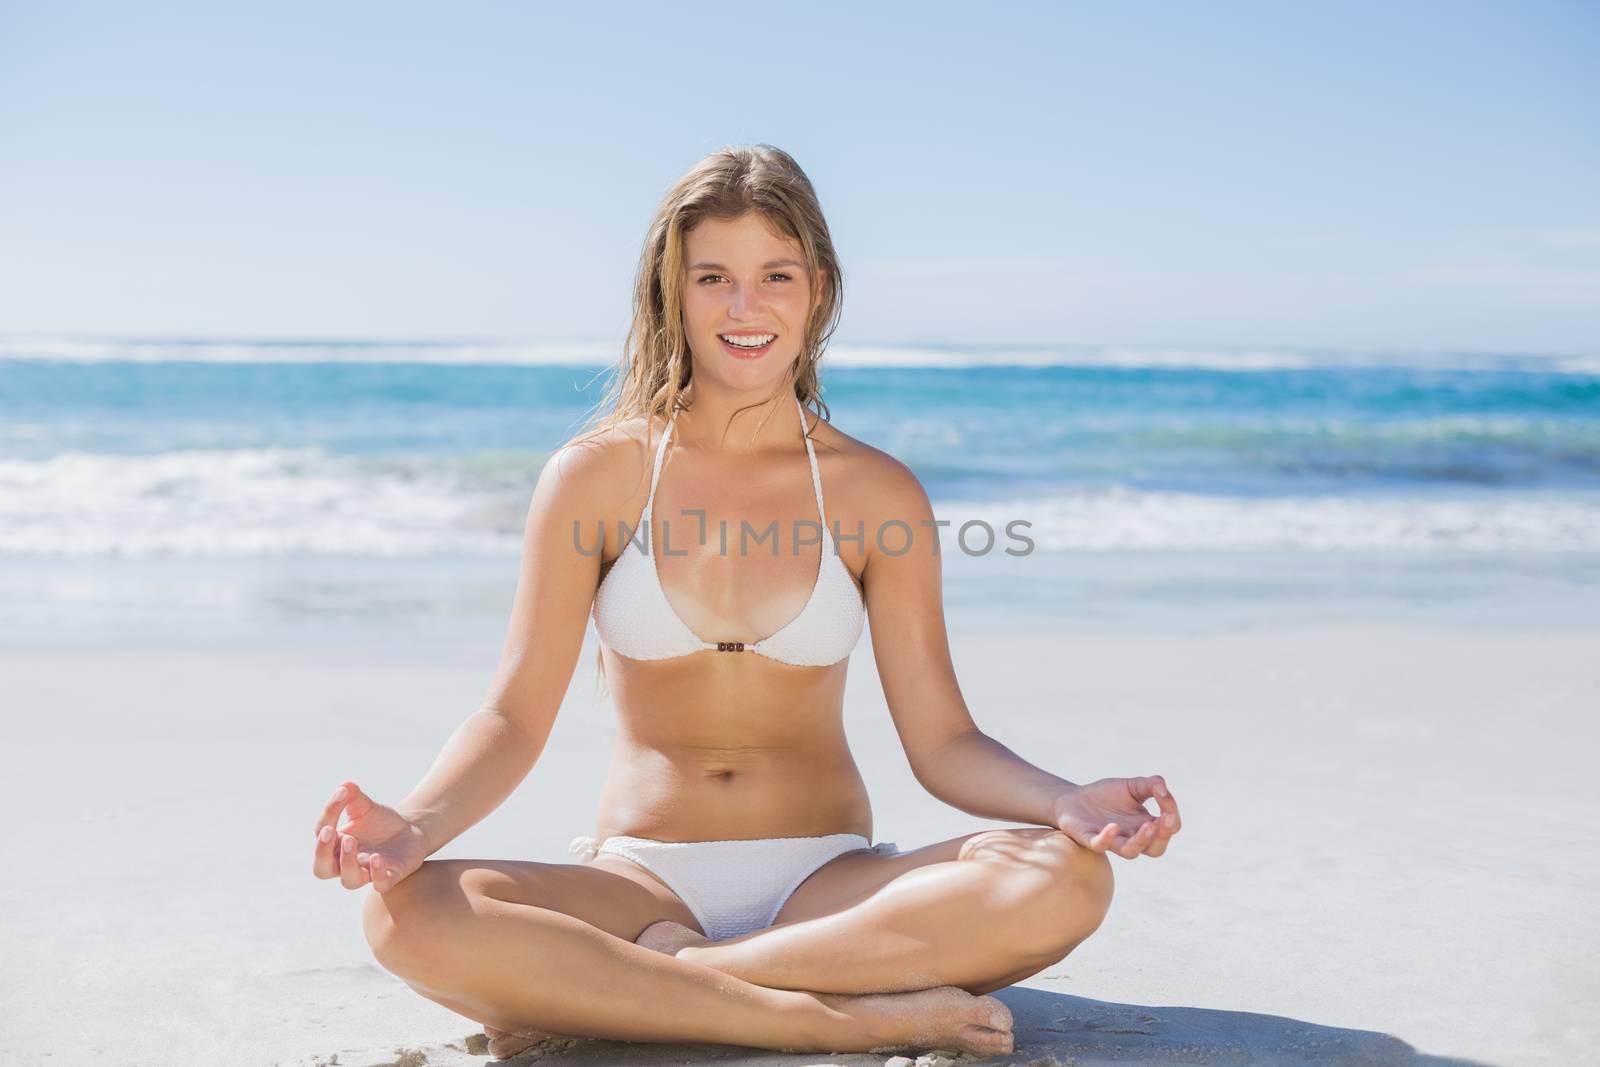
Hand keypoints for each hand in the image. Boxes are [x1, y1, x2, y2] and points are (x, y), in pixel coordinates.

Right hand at [311, 780, 427, 892]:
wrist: (411, 831)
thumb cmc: (380, 822)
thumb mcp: (366, 807)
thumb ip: (353, 797)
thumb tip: (345, 785)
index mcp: (336, 845)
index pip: (322, 833)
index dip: (329, 814)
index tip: (342, 793)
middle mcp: (346, 863)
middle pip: (322, 869)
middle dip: (322, 852)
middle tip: (330, 832)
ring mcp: (367, 872)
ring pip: (349, 880)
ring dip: (347, 862)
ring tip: (351, 840)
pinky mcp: (389, 876)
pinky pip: (380, 884)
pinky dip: (377, 874)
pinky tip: (377, 858)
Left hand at [1051, 775, 1179, 858]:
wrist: (1073, 799)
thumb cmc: (1106, 796)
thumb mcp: (1132, 786)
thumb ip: (1150, 785)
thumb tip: (1163, 787)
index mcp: (1146, 826)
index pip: (1168, 827)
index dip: (1171, 813)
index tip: (1163, 793)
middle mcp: (1132, 837)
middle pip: (1156, 849)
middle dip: (1163, 836)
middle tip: (1166, 819)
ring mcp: (1111, 841)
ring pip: (1130, 851)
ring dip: (1141, 840)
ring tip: (1148, 825)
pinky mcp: (1090, 839)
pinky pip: (1100, 845)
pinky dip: (1107, 838)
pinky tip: (1113, 826)